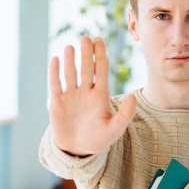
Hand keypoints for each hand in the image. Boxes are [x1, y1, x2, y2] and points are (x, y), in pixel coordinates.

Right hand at [49, 36, 135, 155]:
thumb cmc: (98, 139)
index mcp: (100, 95)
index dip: (100, 56)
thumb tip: (132, 96)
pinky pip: (55, 84)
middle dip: (86, 53)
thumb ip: (125, 114)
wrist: (77, 150)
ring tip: (71, 47)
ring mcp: (71, 96)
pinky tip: (56, 60)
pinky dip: (55, 72)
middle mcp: (86, 92)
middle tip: (85, 38)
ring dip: (70, 60)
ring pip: (70, 73)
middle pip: (86, 68)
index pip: (101, 71)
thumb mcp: (115, 129)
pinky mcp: (57, 102)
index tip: (99, 41)